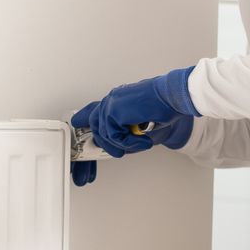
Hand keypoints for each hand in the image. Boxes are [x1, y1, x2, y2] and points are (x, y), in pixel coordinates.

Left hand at [68, 66, 197, 185]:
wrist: (174, 97)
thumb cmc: (164, 108)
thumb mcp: (140, 124)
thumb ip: (124, 132)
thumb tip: (114, 147)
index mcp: (116, 100)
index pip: (93, 109)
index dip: (83, 118)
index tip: (75, 123)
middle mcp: (111, 100)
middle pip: (95, 125)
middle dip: (105, 144)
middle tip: (120, 152)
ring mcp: (111, 104)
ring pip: (104, 135)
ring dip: (124, 144)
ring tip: (141, 143)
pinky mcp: (115, 111)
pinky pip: (113, 136)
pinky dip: (129, 143)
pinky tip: (143, 140)